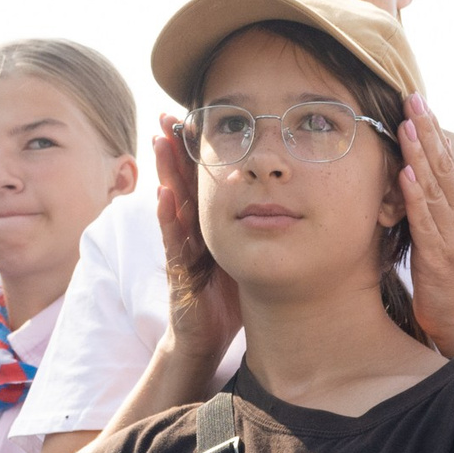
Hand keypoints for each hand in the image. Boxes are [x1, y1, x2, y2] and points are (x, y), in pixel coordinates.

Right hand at [152, 116, 240, 361]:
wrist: (206, 339)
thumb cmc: (229, 298)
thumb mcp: (250, 255)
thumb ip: (262, 229)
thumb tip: (294, 203)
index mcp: (210, 225)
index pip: (204, 181)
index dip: (199, 152)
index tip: (198, 117)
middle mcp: (192, 231)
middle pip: (183, 182)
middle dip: (175, 149)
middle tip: (169, 114)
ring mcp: (181, 249)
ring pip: (171, 203)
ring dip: (164, 171)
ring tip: (159, 140)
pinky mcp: (178, 271)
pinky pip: (172, 240)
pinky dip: (167, 217)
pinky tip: (162, 194)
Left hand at [395, 94, 453, 356]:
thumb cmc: (445, 277)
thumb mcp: (439, 233)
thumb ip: (431, 205)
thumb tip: (415, 175)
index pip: (445, 161)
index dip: (432, 130)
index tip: (419, 101)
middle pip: (442, 165)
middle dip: (427, 130)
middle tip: (413, 98)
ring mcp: (449, 234)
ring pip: (434, 187)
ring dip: (420, 154)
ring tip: (406, 126)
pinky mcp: (437, 254)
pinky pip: (425, 221)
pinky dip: (416, 196)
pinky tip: (406, 175)